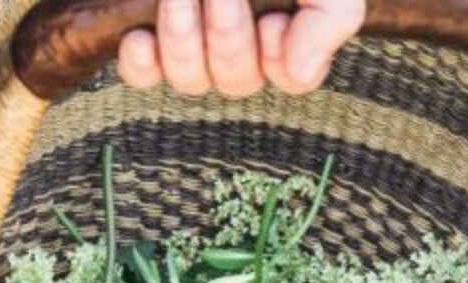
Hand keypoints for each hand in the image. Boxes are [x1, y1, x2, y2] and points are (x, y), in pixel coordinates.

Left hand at [117, 0, 364, 96]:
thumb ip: (328, 18)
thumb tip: (298, 71)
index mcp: (289, 29)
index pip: (291, 77)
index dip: (279, 58)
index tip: (273, 19)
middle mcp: (243, 44)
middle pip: (236, 79)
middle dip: (228, 35)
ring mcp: (194, 41)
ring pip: (190, 77)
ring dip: (184, 39)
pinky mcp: (150, 30)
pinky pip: (143, 73)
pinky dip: (141, 63)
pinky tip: (139, 39)